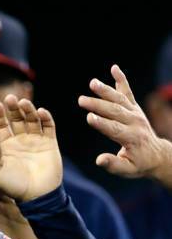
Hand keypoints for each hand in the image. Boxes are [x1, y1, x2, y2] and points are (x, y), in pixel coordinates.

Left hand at [0, 95, 61, 201]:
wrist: (36, 196)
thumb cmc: (14, 188)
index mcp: (8, 146)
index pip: (2, 126)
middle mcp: (22, 141)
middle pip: (17, 119)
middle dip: (13, 108)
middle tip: (10, 98)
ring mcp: (36, 141)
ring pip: (32, 120)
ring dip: (29, 110)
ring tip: (24, 103)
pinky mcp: (50, 144)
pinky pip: (49, 127)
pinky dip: (46, 118)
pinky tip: (40, 112)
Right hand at [78, 64, 171, 183]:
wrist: (157, 155)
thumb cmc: (138, 164)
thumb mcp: (126, 170)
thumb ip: (112, 164)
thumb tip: (98, 160)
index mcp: (132, 138)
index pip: (114, 129)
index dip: (101, 123)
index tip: (89, 117)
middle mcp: (135, 123)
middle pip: (114, 111)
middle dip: (97, 105)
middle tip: (81, 100)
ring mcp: (135, 113)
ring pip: (119, 99)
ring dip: (105, 90)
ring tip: (92, 83)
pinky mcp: (134, 108)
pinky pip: (127, 92)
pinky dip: (121, 80)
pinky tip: (114, 68)